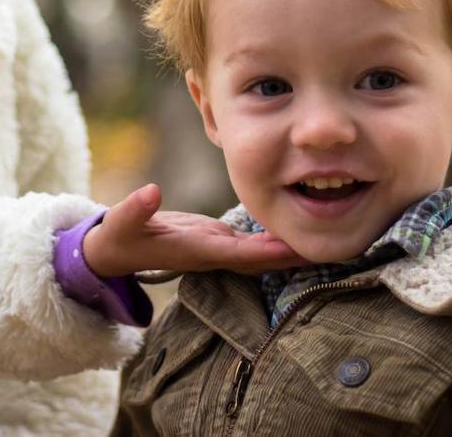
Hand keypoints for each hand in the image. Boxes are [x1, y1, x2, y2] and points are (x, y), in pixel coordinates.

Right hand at [82, 184, 307, 277]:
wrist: (116, 252)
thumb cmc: (118, 238)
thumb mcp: (121, 222)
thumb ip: (134, 208)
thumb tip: (149, 191)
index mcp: (197, 251)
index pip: (240, 254)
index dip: (269, 252)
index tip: (297, 246)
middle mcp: (214, 254)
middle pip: (263, 260)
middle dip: (295, 255)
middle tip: (334, 245)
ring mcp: (218, 248)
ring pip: (262, 252)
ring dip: (291, 247)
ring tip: (329, 234)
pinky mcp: (218, 238)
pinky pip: (254, 243)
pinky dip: (276, 238)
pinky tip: (299, 225)